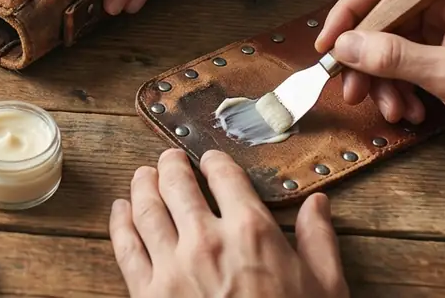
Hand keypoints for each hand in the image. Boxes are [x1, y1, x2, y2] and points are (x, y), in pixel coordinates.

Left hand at [110, 149, 347, 297]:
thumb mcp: (324, 287)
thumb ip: (319, 241)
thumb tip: (318, 205)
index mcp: (251, 231)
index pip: (224, 176)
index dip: (214, 161)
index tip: (210, 160)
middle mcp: (206, 240)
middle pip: (176, 184)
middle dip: (170, 165)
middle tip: (168, 159)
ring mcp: (172, 267)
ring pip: (146, 208)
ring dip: (142, 186)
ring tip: (143, 176)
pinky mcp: (147, 293)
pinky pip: (126, 247)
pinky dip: (120, 223)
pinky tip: (120, 210)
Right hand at [316, 0, 444, 160]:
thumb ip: (394, 57)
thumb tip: (344, 46)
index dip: (348, 14)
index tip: (328, 46)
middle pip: (383, 19)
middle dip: (366, 59)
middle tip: (353, 89)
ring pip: (391, 44)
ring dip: (384, 80)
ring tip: (390, 109)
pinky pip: (408, 61)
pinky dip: (402, 86)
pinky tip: (409, 109)